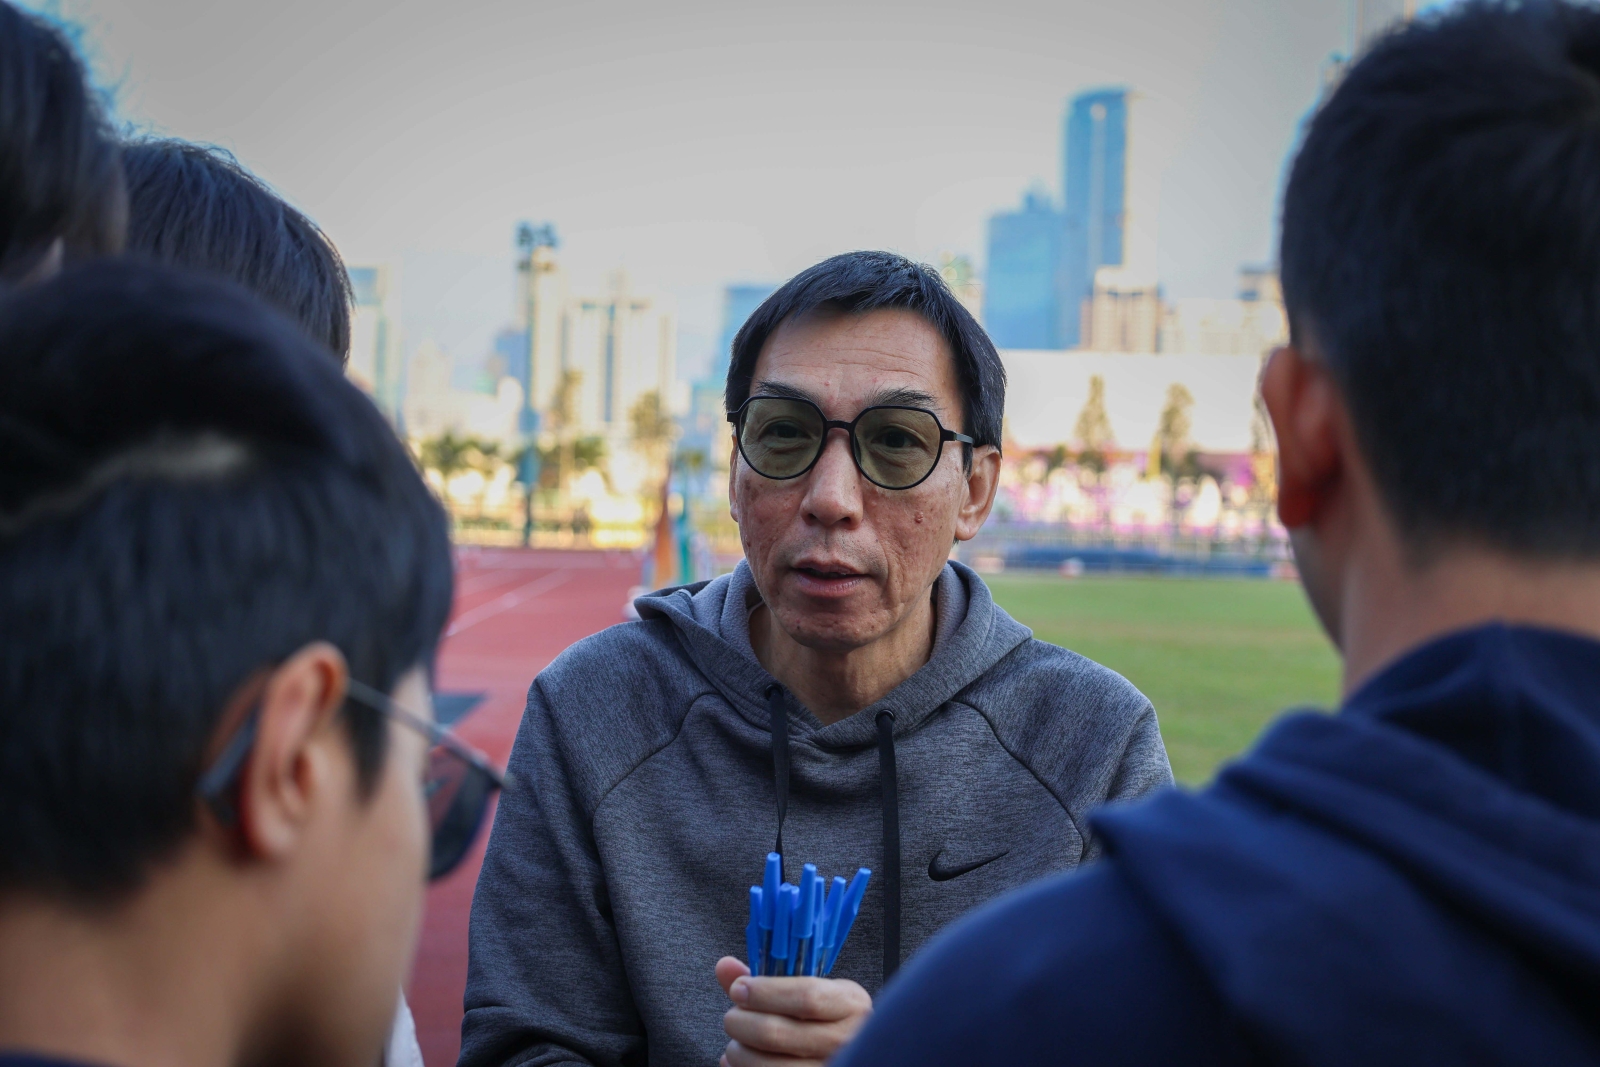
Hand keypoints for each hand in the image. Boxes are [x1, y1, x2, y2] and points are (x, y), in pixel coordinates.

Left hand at [715, 956, 871, 1066]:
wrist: (850, 1051)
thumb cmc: (825, 1018)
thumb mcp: (811, 991)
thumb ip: (768, 981)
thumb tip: (725, 967)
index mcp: (849, 1004)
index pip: (806, 997)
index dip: (764, 992)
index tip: (739, 989)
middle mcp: (845, 1040)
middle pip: (777, 1033)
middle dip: (740, 1022)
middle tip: (732, 1018)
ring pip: (767, 1065)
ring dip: (738, 1052)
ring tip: (737, 1044)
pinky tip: (737, 1064)